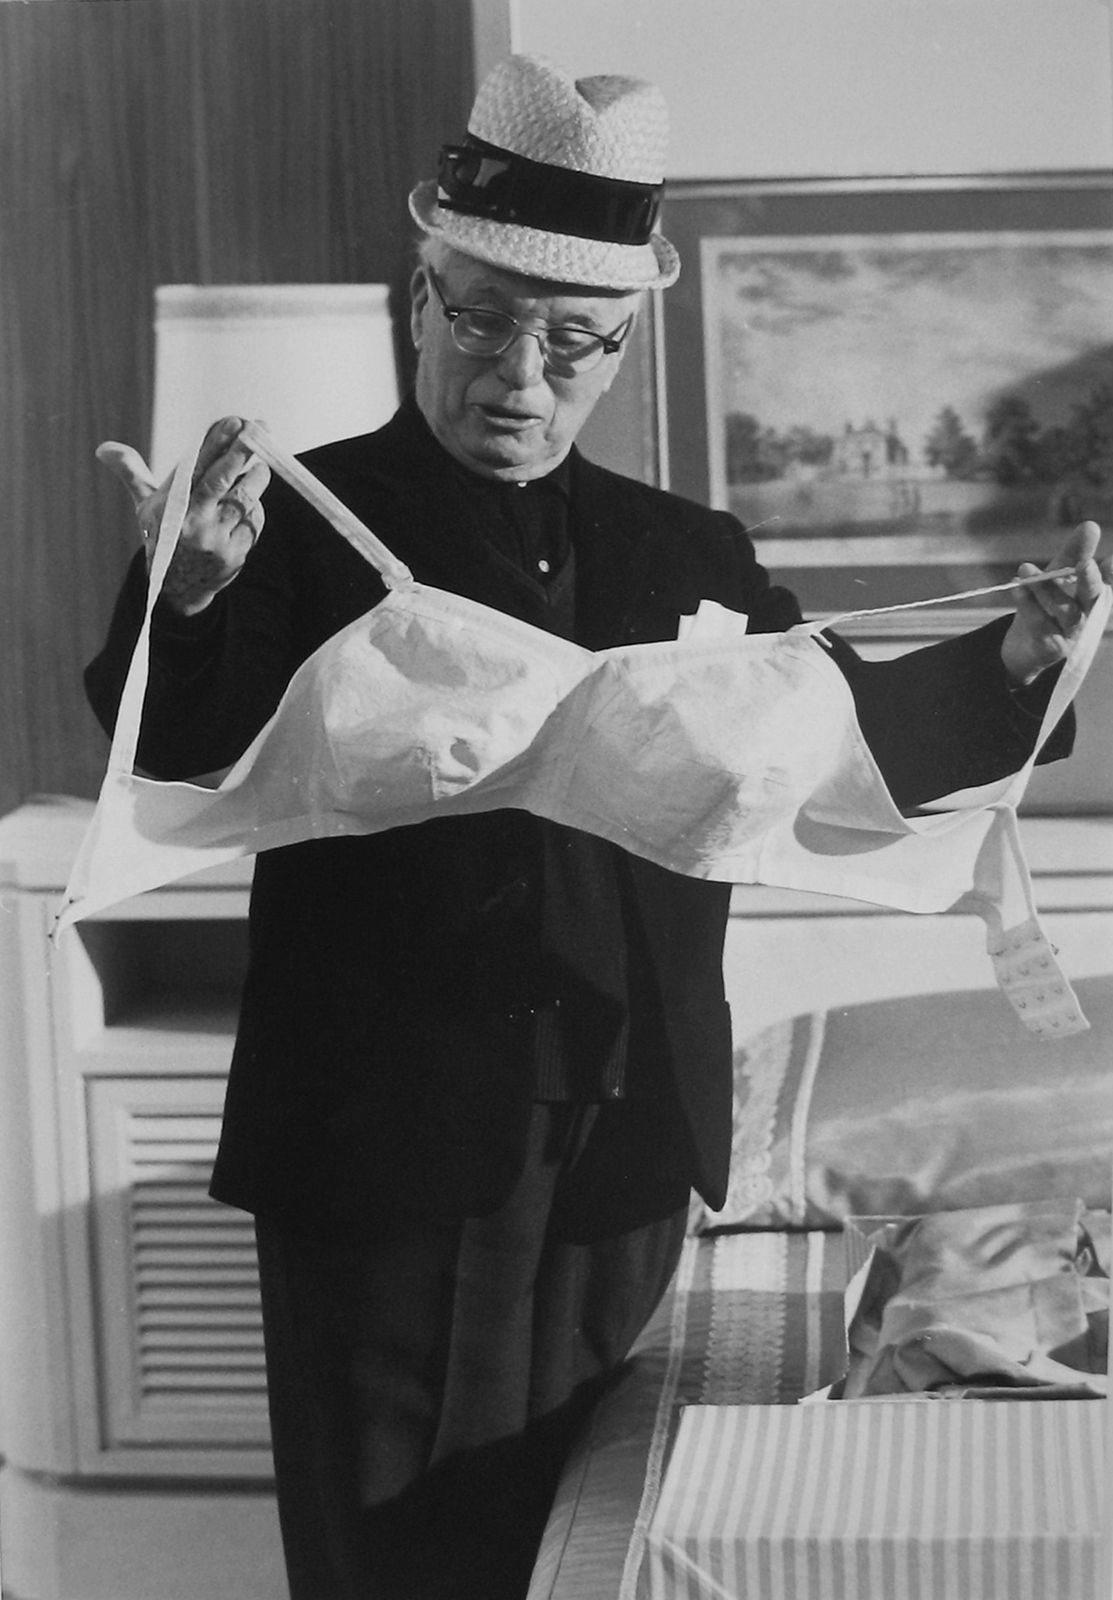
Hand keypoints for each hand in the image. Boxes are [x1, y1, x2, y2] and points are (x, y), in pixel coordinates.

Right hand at [96, 416, 270, 614]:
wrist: (176, 589)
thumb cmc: (163, 537)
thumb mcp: (145, 507)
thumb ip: (132, 473)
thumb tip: (104, 449)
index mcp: (171, 504)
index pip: (194, 466)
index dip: (215, 442)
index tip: (232, 421)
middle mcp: (192, 521)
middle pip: (221, 480)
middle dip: (241, 451)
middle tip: (258, 427)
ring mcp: (215, 539)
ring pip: (244, 498)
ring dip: (256, 476)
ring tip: (262, 462)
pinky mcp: (235, 553)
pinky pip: (254, 521)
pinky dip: (255, 506)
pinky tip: (253, 499)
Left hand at [1000, 521, 1110, 685]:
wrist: (1023, 646)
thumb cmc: (1046, 606)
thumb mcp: (1057, 576)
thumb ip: (1073, 553)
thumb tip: (1090, 526)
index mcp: (1091, 595)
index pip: (1107, 582)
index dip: (1110, 573)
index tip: (1110, 562)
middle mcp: (1087, 615)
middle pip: (1092, 597)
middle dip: (1089, 580)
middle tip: (1085, 564)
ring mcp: (1071, 634)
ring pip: (1065, 611)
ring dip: (1046, 588)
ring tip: (1026, 570)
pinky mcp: (1051, 648)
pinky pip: (1040, 624)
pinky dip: (1028, 605)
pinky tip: (1017, 588)